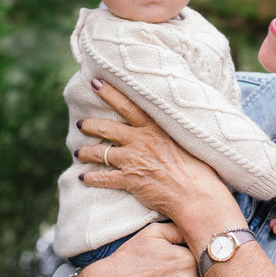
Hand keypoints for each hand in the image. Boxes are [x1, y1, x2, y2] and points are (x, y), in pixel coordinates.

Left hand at [75, 78, 231, 223]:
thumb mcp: (184, 139)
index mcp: (155, 128)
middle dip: (90, 125)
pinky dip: (91, 178)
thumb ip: (168, 130)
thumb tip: (162, 123)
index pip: (128, 105)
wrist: (195, 194)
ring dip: (86, 153)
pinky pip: (104, 178)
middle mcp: (141, 141)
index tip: (96, 82)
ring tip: (78, 153)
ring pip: (101, 153)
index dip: (110, 93)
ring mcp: (133, 160)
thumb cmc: (197, 167)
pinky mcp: (130, 181)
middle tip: (80, 124)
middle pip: (107, 128)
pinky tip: (83, 178)